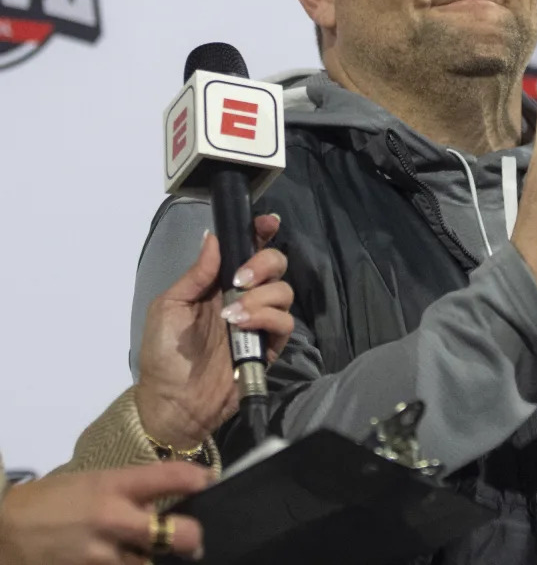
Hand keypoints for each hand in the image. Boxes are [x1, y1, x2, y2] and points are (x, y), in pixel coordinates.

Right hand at [0, 461, 208, 563]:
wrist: (2, 530)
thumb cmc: (53, 501)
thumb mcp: (95, 481)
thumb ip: (134, 489)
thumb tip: (178, 495)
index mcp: (114, 487)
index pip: (172, 477)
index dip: (200, 480)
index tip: (209, 483)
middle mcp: (112, 520)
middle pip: (177, 534)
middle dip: (192, 539)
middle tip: (194, 542)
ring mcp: (99, 556)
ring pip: (147, 564)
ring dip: (149, 559)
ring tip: (142, 552)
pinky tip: (121, 560)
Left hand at [135, 215, 292, 449]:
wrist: (173, 401)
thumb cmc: (164, 354)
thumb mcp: (169, 306)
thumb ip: (196, 274)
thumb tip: (214, 238)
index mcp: (219, 284)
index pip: (247, 250)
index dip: (261, 233)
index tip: (268, 223)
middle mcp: (244, 297)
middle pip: (275, 265)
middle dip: (264, 263)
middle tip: (241, 279)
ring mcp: (259, 322)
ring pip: (284, 292)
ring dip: (260, 297)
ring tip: (232, 314)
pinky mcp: (269, 346)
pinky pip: (284, 322)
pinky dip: (266, 318)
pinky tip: (242, 325)